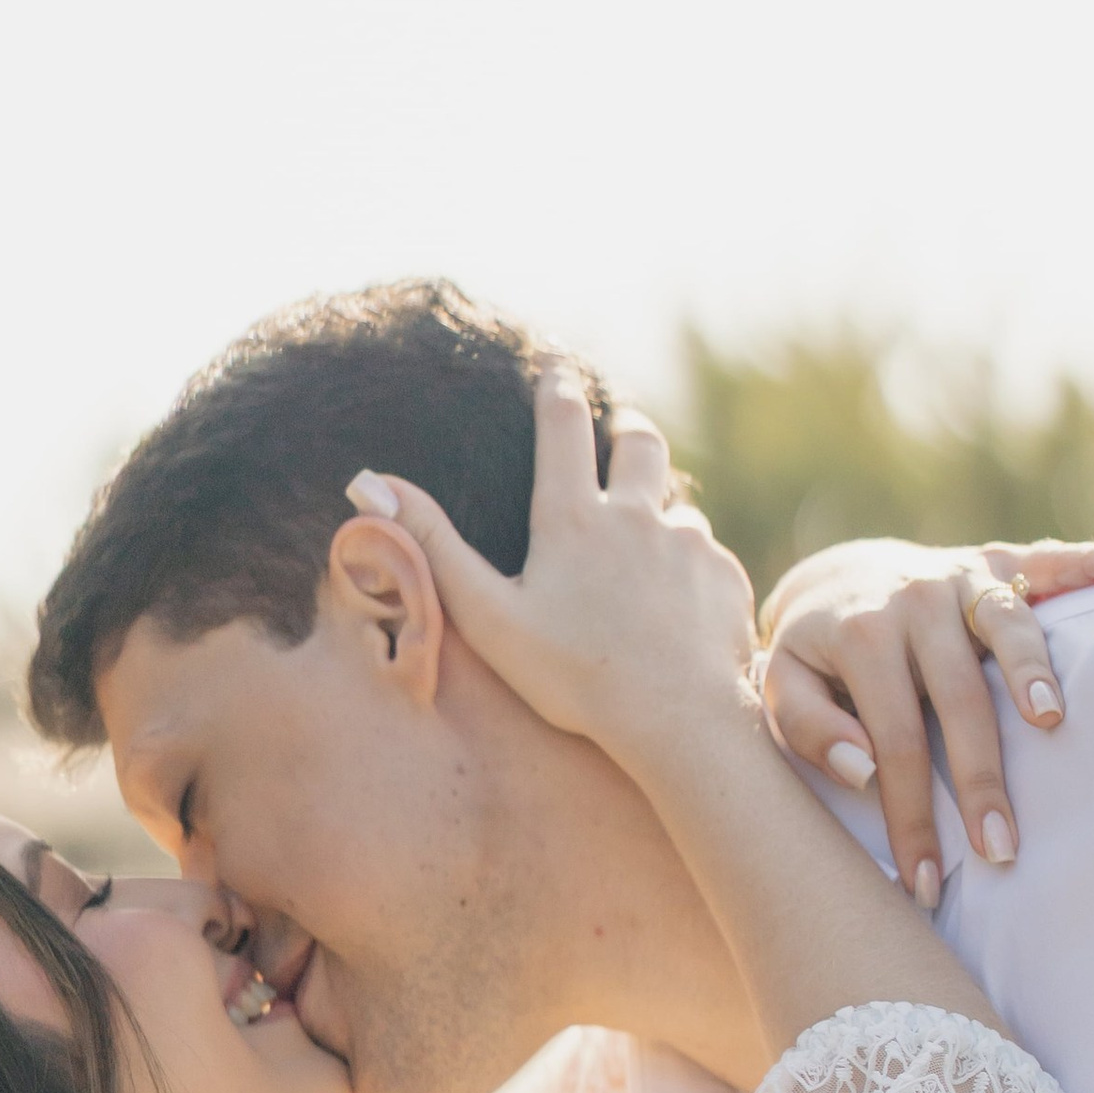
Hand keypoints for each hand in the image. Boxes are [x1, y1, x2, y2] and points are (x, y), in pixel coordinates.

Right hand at [349, 366, 756, 790]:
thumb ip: (433, 546)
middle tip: (620, 432)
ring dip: (661, 521)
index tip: (556, 371)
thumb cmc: (572, 677)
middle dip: (627, 430)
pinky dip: (691, 576)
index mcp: (573, 518)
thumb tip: (368, 483)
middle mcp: (637, 516)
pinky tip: (679, 615)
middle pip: (639, 443)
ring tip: (647, 559)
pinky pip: (708, 562)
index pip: (563, 425)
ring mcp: (689, 545)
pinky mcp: (725, 579)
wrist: (676, 721)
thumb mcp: (487, 615)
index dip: (557, 391)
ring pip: (678, 511)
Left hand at [758, 536, 1093, 902]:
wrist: (832, 580)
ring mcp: (960, 576)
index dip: (911, 814)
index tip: (925, 882)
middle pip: (958, 697)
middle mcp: (914, 599)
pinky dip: (1090, 560)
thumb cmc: (814, 658)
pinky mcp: (994, 559)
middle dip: (981, 779)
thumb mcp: (784, 690)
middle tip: (1001, 850)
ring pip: (1006, 623)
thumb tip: (865, 770)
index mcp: (861, 636)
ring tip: (1051, 721)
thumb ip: (812, 730)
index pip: (894, 739)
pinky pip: (1047, 559)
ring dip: (1032, 671)